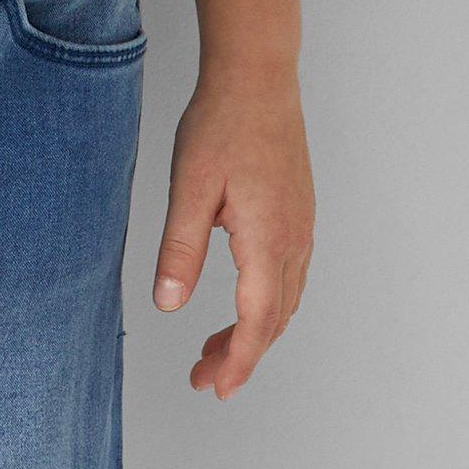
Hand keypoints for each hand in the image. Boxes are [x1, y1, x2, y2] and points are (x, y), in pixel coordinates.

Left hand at [152, 64, 312, 398]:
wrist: (258, 79)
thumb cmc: (222, 126)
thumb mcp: (188, 188)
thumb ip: (180, 250)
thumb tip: (166, 304)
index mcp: (268, 240)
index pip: (256, 321)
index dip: (238, 361)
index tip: (218, 389)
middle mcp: (294, 241)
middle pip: (274, 320)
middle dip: (241, 356)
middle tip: (203, 378)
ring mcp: (302, 228)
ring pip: (284, 301)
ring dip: (254, 333)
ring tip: (214, 351)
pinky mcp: (299, 216)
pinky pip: (288, 278)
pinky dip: (265, 306)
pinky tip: (241, 305)